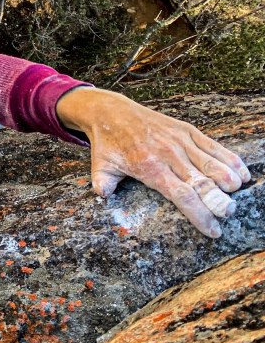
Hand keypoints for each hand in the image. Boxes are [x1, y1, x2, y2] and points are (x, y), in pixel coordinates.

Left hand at [56, 88, 250, 237]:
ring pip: (210, 163)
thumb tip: (105, 198)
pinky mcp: (186, 130)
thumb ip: (104, 185)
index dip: (199, 214)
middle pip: (200, 181)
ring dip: (228, 179)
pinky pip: (212, 145)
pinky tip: (242, 173)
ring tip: (237, 194)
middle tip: (228, 213)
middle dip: (218, 200)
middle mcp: (168, 154)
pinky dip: (229, 159)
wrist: (111, 112)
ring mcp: (179, 140)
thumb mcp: (100, 167)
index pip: (181, 195)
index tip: (213, 230)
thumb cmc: (108, 143)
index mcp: (149, 167)